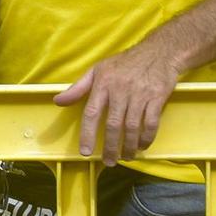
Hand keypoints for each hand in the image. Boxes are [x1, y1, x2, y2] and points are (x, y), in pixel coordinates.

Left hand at [53, 41, 181, 165]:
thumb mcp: (97, 70)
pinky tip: (142, 146)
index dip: (88, 134)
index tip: (85, 152)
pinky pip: (151, 123)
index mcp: (102, 84)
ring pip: (132, 127)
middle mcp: (120, 90)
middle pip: (113, 124)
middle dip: (110, 147)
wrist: (158, 52)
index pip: (91, 113)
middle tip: (109, 162)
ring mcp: (139, 95)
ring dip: (129, 146)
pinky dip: (146, 137)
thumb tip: (58, 101)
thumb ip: (78, 88)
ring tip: (125, 157)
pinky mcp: (157, 98)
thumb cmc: (124, 63)